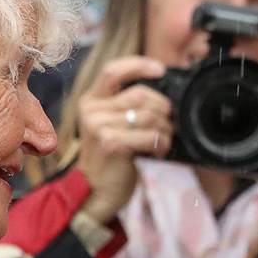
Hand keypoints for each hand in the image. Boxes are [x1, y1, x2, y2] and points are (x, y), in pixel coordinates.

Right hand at [77, 56, 171, 222]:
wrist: (94, 192)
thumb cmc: (110, 157)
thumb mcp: (110, 125)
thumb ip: (125, 105)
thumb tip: (161, 91)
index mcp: (90, 101)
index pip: (114, 70)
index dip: (139, 65)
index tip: (161, 69)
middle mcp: (91, 111)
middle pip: (139, 95)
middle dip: (162, 108)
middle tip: (167, 124)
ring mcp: (99, 127)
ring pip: (148, 115)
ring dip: (165, 129)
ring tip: (163, 140)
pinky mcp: (111, 144)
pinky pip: (150, 135)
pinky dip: (162, 143)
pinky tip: (158, 151)